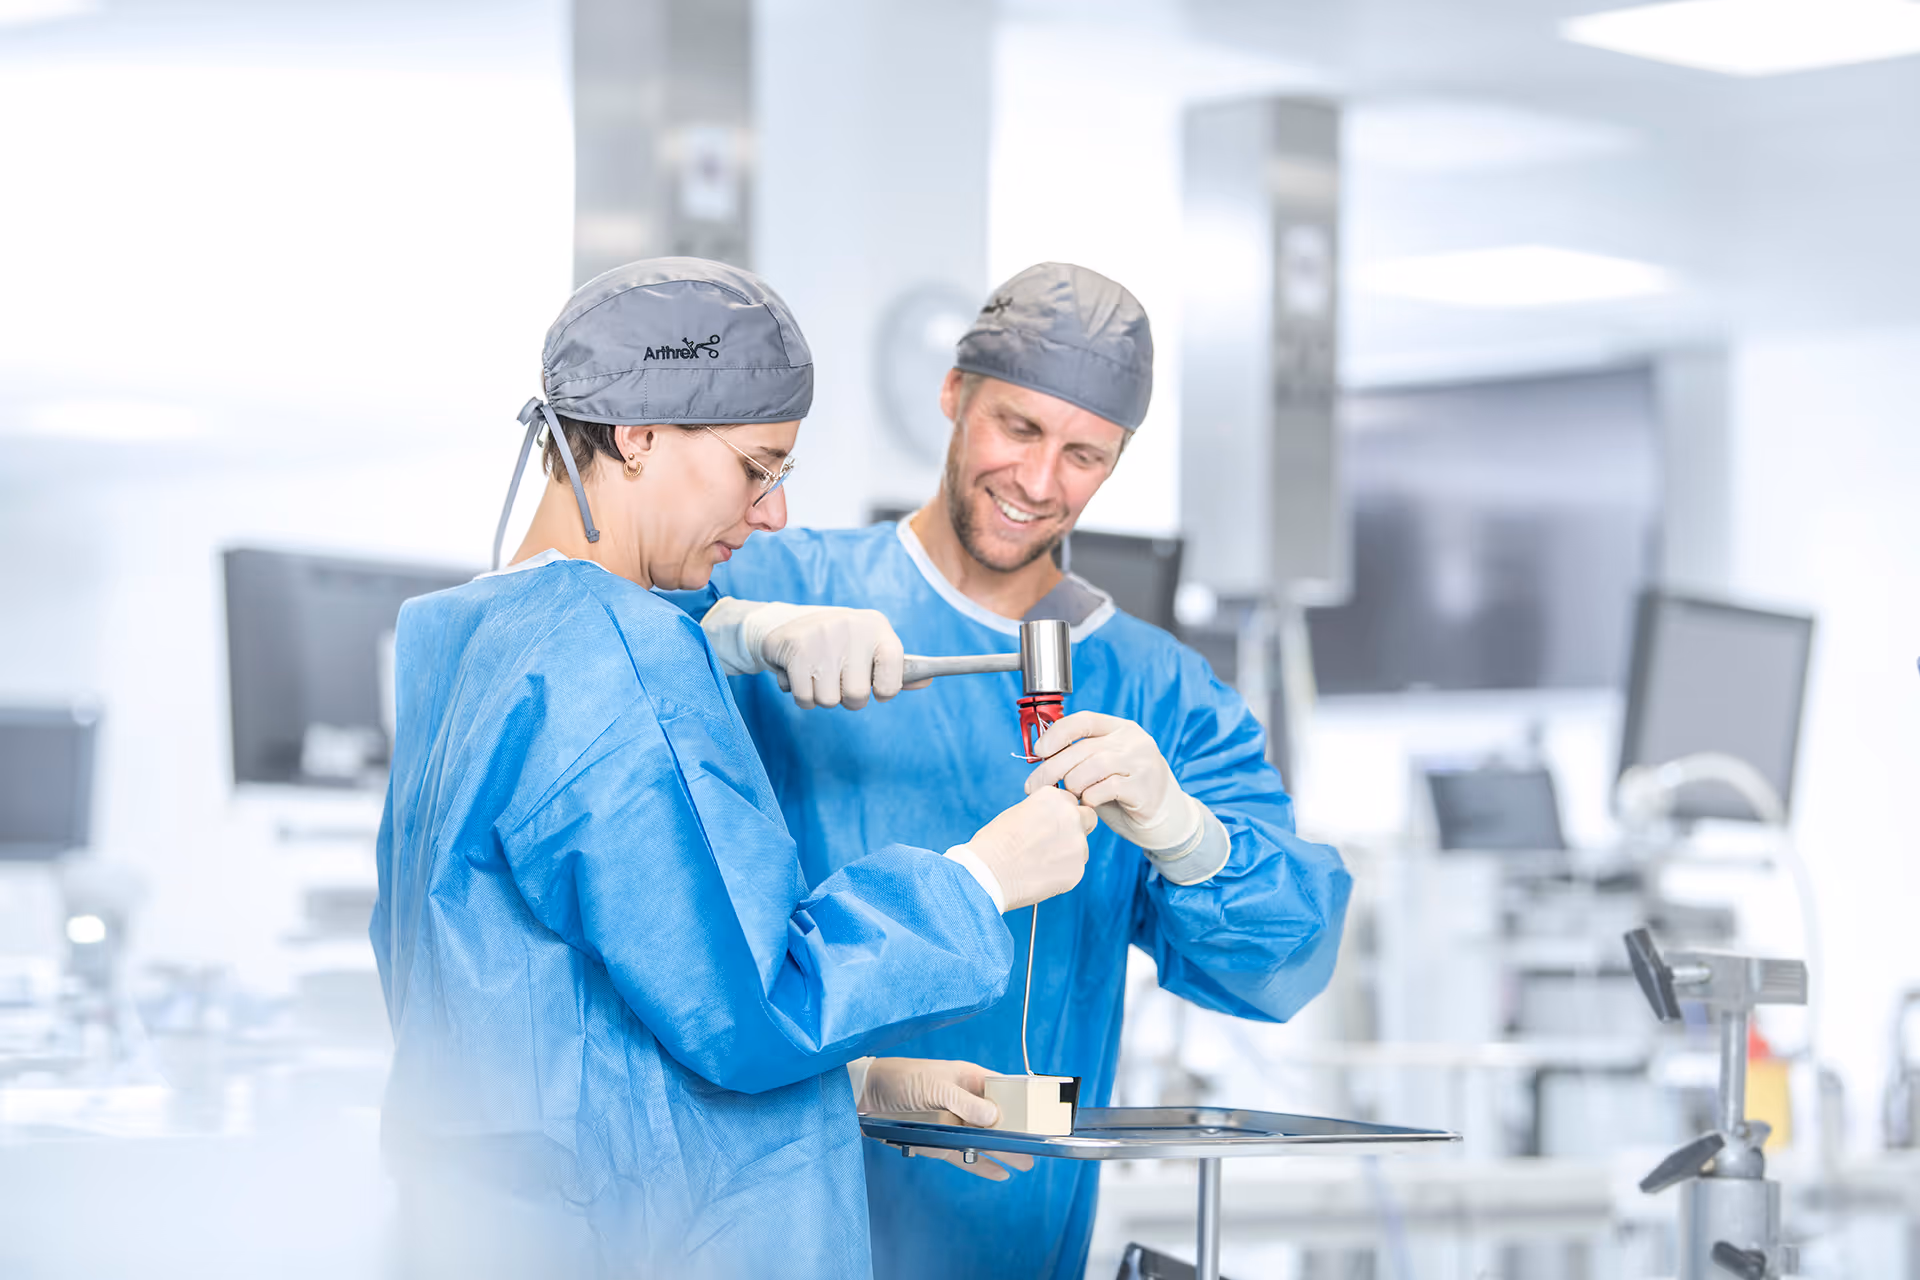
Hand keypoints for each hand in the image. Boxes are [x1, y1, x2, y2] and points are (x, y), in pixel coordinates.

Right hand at [758, 606, 911, 709]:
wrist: (786, 625)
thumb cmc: (839, 644)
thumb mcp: (870, 647)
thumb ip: (896, 668)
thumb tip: (928, 679)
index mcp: (877, 626)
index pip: (896, 670)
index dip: (887, 689)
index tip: (878, 691)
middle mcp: (852, 627)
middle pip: (858, 695)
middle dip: (848, 699)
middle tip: (839, 681)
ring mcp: (822, 637)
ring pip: (829, 701)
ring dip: (822, 697)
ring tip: (817, 675)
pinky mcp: (796, 649)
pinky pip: (805, 698)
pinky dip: (802, 696)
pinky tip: (800, 676)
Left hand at [860, 1058, 1035, 1181]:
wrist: (865, 1096)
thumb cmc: (900, 1078)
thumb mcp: (933, 1085)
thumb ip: (964, 1102)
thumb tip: (994, 1117)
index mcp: (969, 1079)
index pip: (1004, 1090)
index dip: (1022, 1103)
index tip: (1040, 1118)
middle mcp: (966, 1101)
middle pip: (998, 1120)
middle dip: (1018, 1134)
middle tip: (1036, 1149)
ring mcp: (954, 1123)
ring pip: (985, 1140)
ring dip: (1003, 1152)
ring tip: (1025, 1164)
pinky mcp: (940, 1142)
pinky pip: (966, 1155)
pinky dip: (982, 1164)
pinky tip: (1000, 1172)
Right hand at [959, 789, 1094, 911]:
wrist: (988, 873)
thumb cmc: (994, 843)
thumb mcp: (1017, 813)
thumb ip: (1043, 812)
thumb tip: (1053, 821)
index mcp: (1054, 797)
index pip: (1070, 800)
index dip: (1060, 814)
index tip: (1050, 824)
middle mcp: (1070, 816)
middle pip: (1088, 818)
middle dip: (1077, 828)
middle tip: (1055, 842)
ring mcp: (1077, 844)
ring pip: (1082, 847)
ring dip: (1068, 853)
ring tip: (1039, 863)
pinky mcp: (1077, 870)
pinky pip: (1075, 869)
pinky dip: (1062, 873)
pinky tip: (1040, 876)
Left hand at [1023, 712, 1199, 852]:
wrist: (1167, 817)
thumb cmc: (1126, 791)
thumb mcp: (1103, 767)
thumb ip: (1080, 758)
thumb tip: (1041, 758)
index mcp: (1120, 728)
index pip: (1084, 720)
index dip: (1057, 733)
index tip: (1039, 750)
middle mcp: (1133, 741)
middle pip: (1082, 748)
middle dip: (1052, 768)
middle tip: (1035, 786)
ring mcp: (1142, 762)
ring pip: (1093, 767)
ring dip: (1073, 784)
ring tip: (1071, 796)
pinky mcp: (1145, 787)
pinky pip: (1106, 789)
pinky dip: (1090, 798)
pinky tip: (1089, 804)